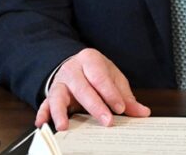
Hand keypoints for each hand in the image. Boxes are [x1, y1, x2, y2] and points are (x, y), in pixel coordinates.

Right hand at [35, 48, 150, 130]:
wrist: (76, 66)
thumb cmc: (97, 73)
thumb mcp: (113, 79)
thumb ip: (126, 97)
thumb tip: (143, 112)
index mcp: (90, 60)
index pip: (100, 77)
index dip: (111, 93)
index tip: (121, 108)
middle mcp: (72, 69)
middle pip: (82, 88)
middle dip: (95, 106)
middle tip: (106, 121)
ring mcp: (60, 82)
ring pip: (58, 96)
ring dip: (60, 112)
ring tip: (64, 126)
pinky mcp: (50, 94)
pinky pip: (45, 103)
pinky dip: (43, 113)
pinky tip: (42, 123)